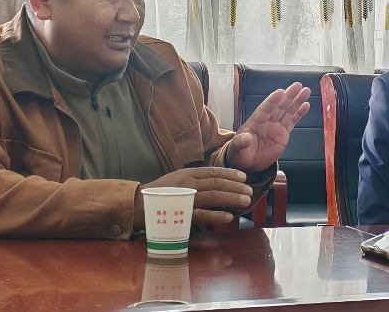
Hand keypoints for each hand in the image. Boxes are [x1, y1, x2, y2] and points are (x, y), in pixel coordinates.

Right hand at [133, 167, 252, 227]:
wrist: (138, 205)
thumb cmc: (160, 193)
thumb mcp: (178, 179)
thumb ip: (195, 179)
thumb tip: (216, 182)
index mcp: (187, 174)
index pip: (212, 172)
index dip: (229, 174)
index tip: (243, 177)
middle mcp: (188, 183)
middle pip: (216, 183)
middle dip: (235, 187)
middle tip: (250, 190)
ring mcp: (184, 198)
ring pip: (212, 197)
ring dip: (231, 198)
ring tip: (245, 201)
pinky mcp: (180, 214)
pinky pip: (201, 215)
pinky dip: (216, 216)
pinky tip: (229, 217)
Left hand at [227, 82, 311, 171]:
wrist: (248, 163)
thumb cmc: (240, 153)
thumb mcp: (237, 149)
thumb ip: (240, 143)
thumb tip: (245, 138)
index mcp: (255, 121)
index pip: (265, 108)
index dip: (273, 100)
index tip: (280, 92)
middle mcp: (267, 121)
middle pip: (279, 106)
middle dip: (288, 96)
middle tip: (297, 86)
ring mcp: (276, 126)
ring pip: (288, 111)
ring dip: (297, 101)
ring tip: (306, 91)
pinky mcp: (283, 133)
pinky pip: (292, 121)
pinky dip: (299, 113)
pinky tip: (306, 105)